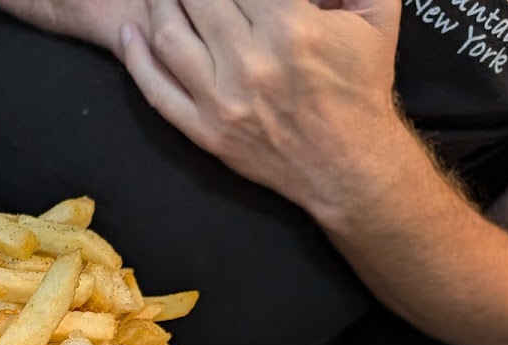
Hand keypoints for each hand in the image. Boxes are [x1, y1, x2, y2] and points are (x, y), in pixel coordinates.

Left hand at [119, 0, 407, 221]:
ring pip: (169, 36)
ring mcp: (222, 100)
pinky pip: (156, 91)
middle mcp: (251, 62)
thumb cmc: (361, 87)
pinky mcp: (205, 130)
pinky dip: (135, 58)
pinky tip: (130, 32)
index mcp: (291, 27)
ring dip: (158, 3)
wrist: (348, 165)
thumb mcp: (377, 17)